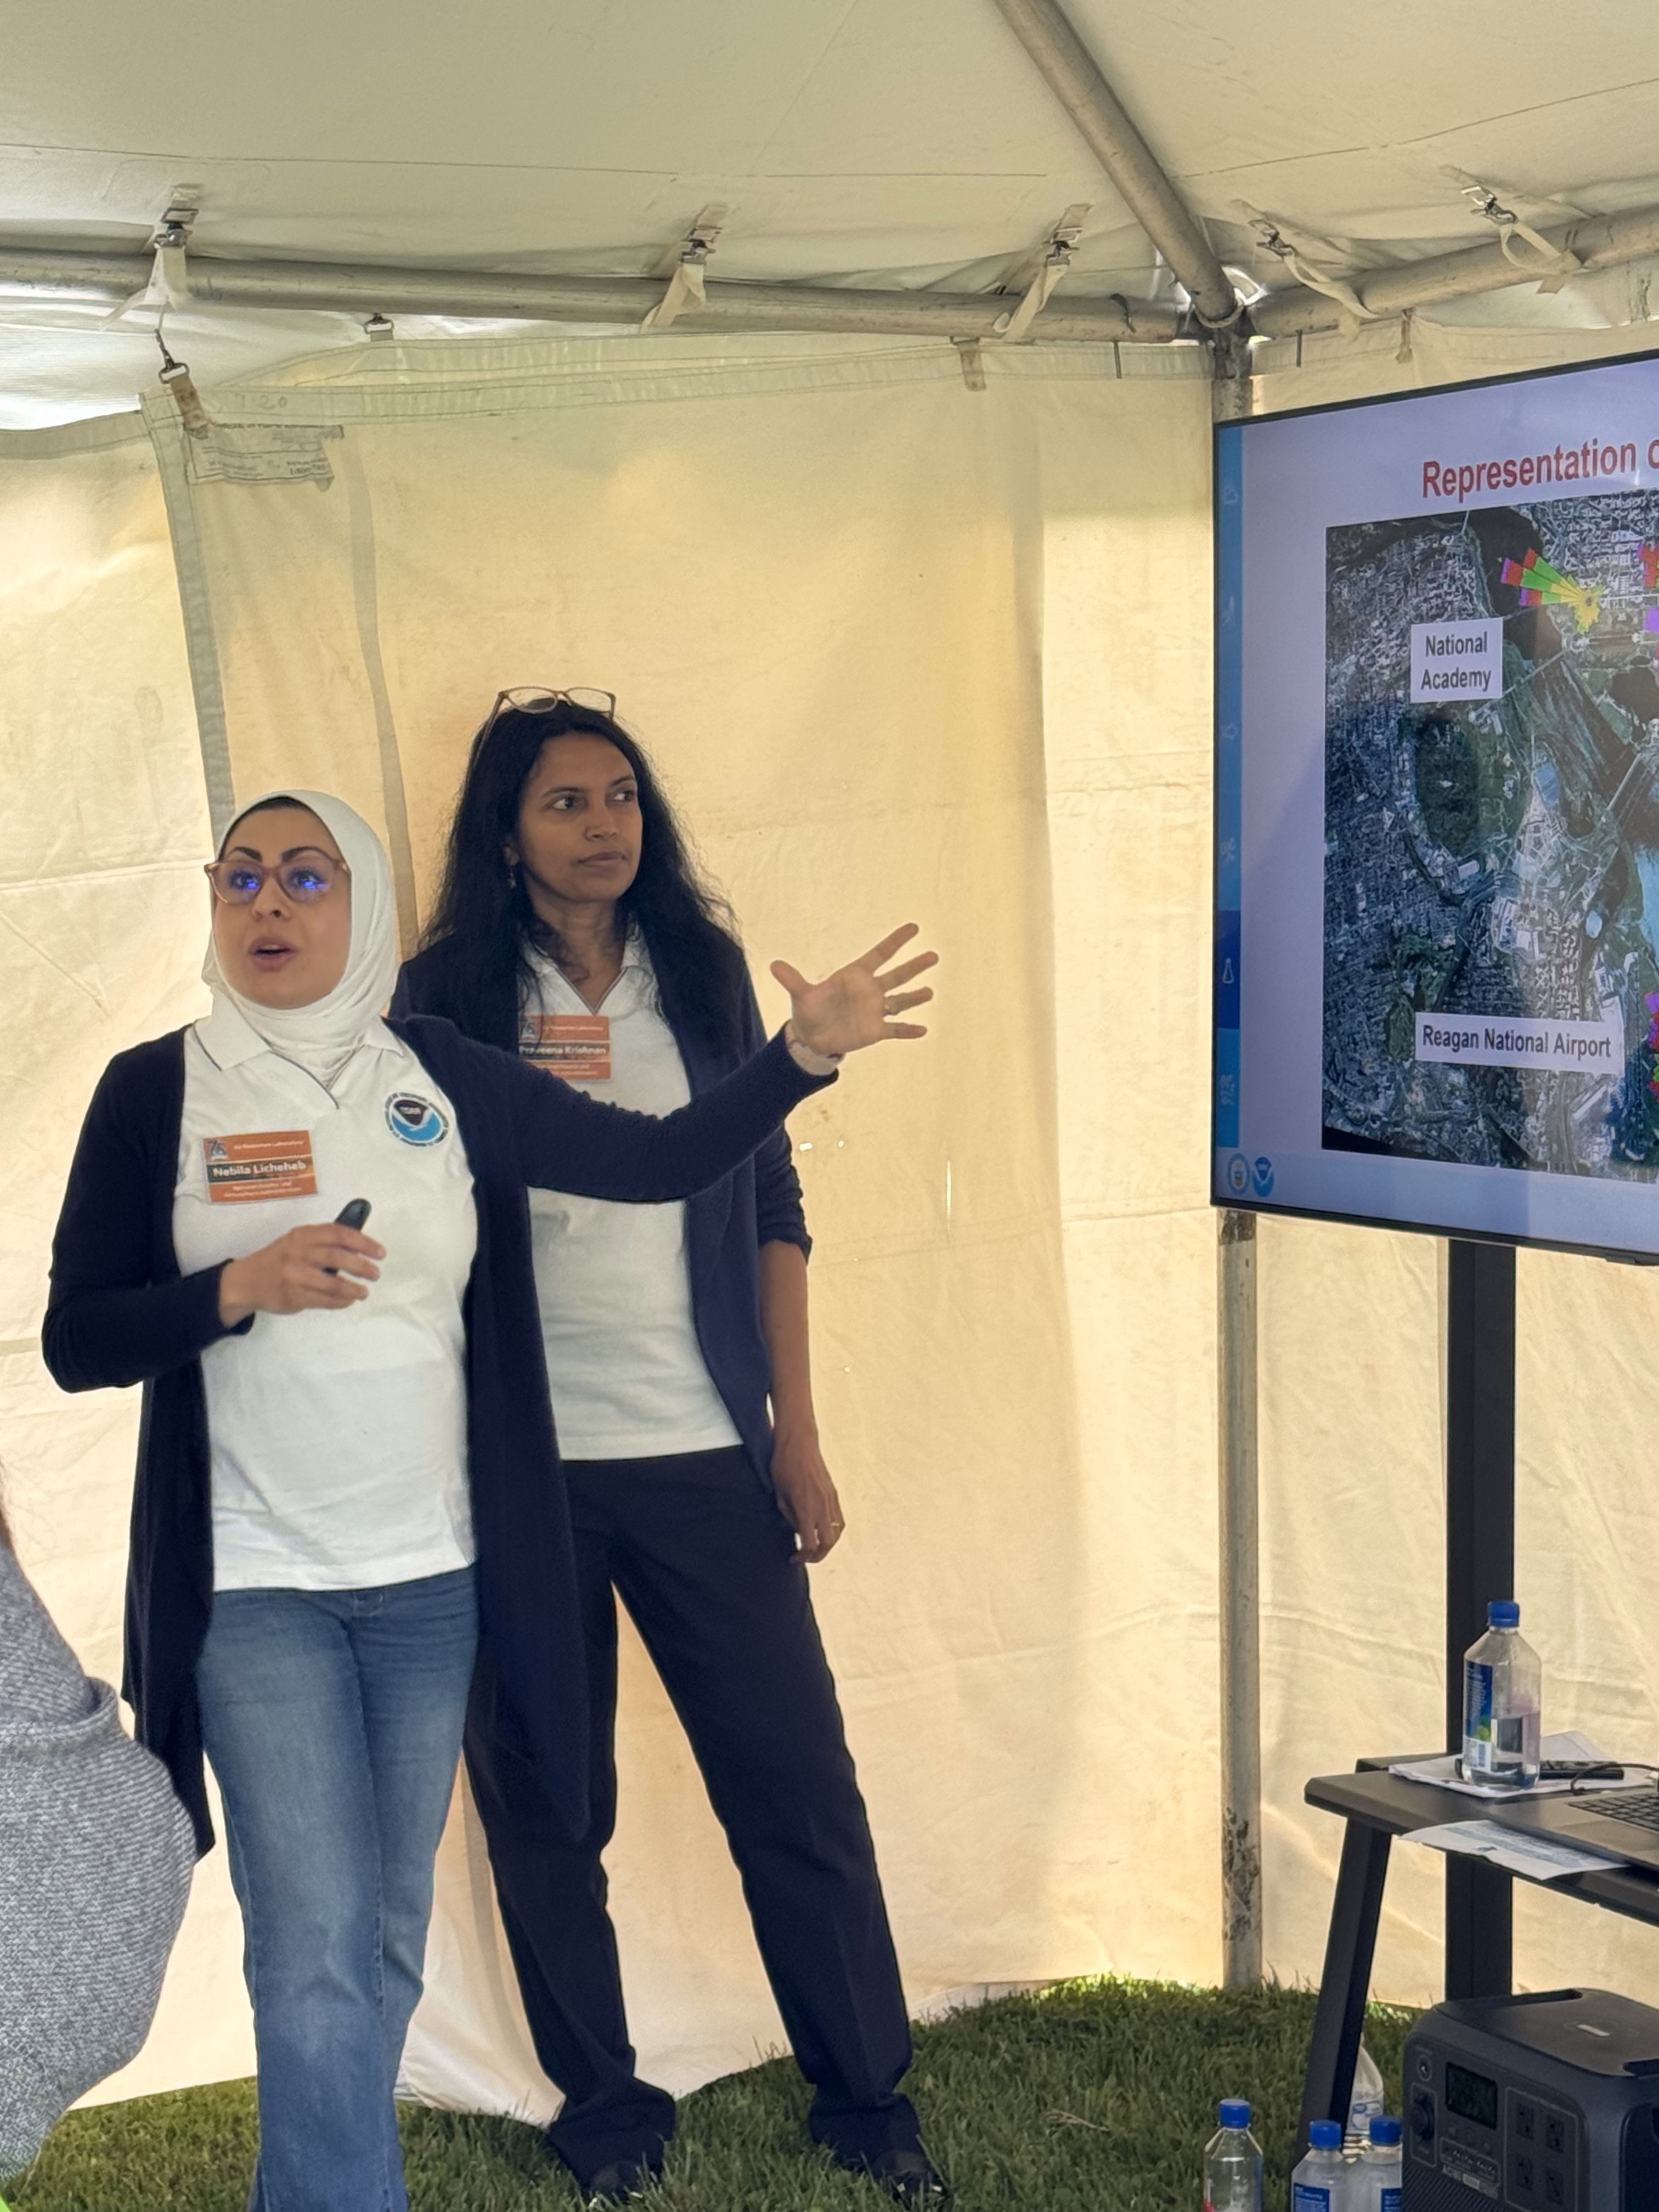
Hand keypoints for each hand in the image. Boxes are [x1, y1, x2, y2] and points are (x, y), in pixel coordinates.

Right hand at [217, 1224, 384, 1326]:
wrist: (245, 1281)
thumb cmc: (279, 1259)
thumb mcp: (297, 1242)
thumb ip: (323, 1242)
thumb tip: (361, 1245)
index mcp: (302, 1235)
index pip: (338, 1233)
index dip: (363, 1242)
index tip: (379, 1252)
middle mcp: (297, 1253)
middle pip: (337, 1257)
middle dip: (361, 1266)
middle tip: (376, 1273)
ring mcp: (293, 1276)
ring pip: (332, 1283)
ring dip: (353, 1289)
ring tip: (364, 1292)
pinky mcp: (291, 1296)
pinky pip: (323, 1300)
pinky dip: (340, 1301)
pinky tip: (348, 1301)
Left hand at [771, 923, 936, 1059]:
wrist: (812, 1037)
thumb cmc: (809, 1011)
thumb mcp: (801, 995)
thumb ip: (793, 980)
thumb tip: (774, 965)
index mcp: (855, 976)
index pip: (880, 954)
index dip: (896, 941)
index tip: (913, 928)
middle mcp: (869, 990)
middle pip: (897, 975)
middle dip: (914, 966)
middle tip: (933, 956)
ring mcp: (875, 1010)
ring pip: (900, 1001)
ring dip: (915, 997)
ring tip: (929, 992)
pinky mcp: (875, 1030)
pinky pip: (896, 1029)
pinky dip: (908, 1030)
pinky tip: (923, 1030)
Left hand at [771, 1428, 844, 1561]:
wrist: (798, 1442)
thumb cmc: (783, 1467)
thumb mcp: (779, 1495)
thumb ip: (789, 1517)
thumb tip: (795, 1532)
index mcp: (806, 1508)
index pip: (810, 1545)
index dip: (802, 1557)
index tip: (792, 1557)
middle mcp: (822, 1506)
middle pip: (828, 1544)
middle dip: (817, 1556)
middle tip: (804, 1557)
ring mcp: (831, 1499)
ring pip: (837, 1533)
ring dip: (827, 1544)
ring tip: (814, 1546)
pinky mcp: (833, 1493)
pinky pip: (840, 1519)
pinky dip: (833, 1530)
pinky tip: (822, 1531)